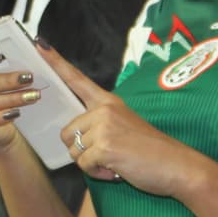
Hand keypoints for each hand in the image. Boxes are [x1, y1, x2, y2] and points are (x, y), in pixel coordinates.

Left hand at [43, 43, 204, 193]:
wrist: (178, 166)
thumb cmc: (151, 151)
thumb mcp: (124, 126)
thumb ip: (100, 123)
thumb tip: (74, 134)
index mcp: (108, 102)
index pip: (77, 79)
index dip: (56, 62)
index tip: (39, 43)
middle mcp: (104, 109)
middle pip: (67, 132)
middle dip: (82, 150)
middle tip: (109, 154)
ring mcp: (104, 126)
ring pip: (73, 151)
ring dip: (91, 163)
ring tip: (116, 161)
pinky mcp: (104, 145)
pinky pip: (83, 164)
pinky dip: (97, 173)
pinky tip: (117, 170)